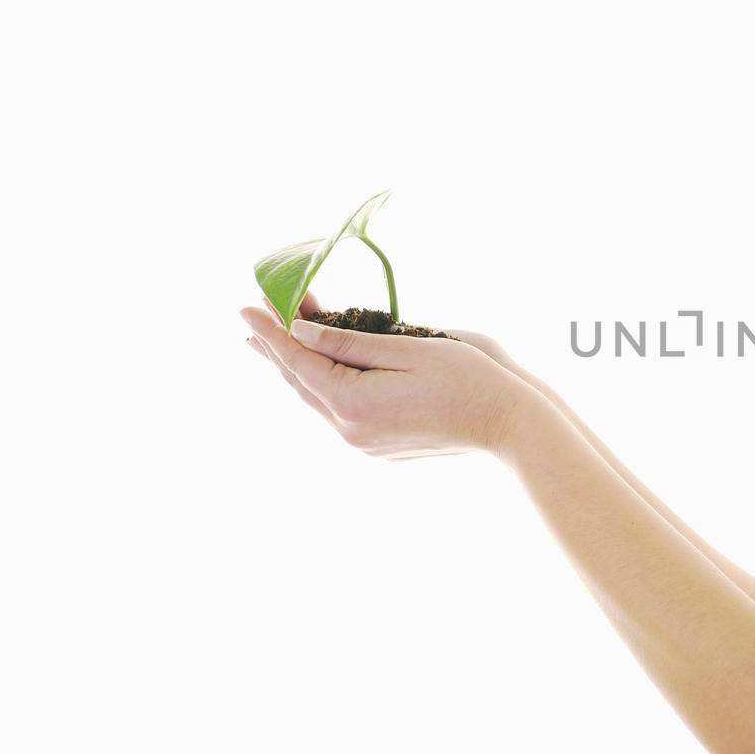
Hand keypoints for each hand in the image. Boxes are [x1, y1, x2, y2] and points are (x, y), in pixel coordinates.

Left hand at [241, 293, 529, 459]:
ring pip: (316, 399)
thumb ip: (349, 342)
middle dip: (277, 346)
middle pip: (300, 382)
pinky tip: (320, 369)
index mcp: (353, 402)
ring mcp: (364, 442)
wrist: (507, 424)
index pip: (298, 359)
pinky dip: (323, 384)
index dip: (271, 330)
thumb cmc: (467, 378)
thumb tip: (301, 333)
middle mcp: (351, 429)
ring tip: (275, 343)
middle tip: (255, 317)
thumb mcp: (407, 347)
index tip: (247, 307)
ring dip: (297, 367)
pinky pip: (337, 411)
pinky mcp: (378, 446)